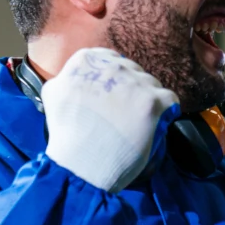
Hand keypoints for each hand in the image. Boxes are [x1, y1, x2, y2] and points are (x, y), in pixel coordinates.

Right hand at [42, 48, 177, 191]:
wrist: (82, 165)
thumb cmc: (68, 135)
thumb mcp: (54, 94)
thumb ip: (69, 76)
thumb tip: (82, 72)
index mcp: (86, 60)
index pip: (110, 59)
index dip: (114, 80)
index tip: (111, 97)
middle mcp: (112, 66)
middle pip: (133, 71)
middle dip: (131, 90)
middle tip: (121, 114)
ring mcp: (135, 83)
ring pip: (151, 84)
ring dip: (146, 101)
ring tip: (132, 123)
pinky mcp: (153, 101)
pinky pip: (169, 99)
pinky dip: (164, 112)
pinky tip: (150, 124)